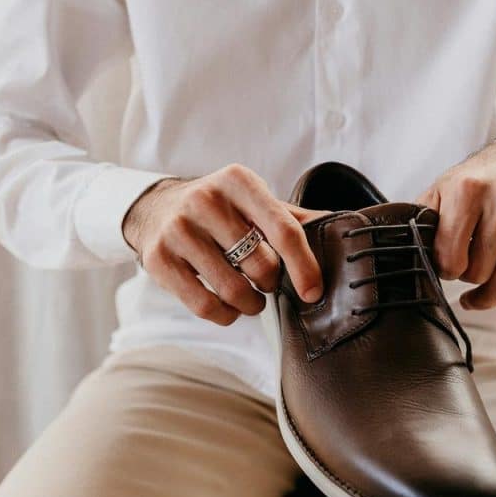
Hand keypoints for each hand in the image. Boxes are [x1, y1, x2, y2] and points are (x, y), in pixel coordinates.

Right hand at [123, 164, 325, 325]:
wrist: (155, 209)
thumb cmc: (218, 210)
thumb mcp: (252, 201)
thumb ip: (292, 218)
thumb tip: (340, 228)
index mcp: (238, 181)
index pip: (283, 229)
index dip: (304, 266)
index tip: (313, 292)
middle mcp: (205, 200)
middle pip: (260, 264)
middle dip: (271, 283)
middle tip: (267, 282)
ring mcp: (178, 229)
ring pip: (233, 289)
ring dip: (250, 304)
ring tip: (251, 299)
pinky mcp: (158, 258)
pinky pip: (204, 304)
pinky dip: (225, 315)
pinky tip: (228, 307)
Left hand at [418, 137, 495, 308]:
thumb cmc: (475, 183)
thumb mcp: (441, 192)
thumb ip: (420, 223)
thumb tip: (403, 256)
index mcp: (468, 189)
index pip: (452, 258)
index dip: (445, 270)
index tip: (447, 265)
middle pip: (481, 272)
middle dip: (469, 278)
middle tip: (466, 268)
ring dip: (490, 294)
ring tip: (479, 294)